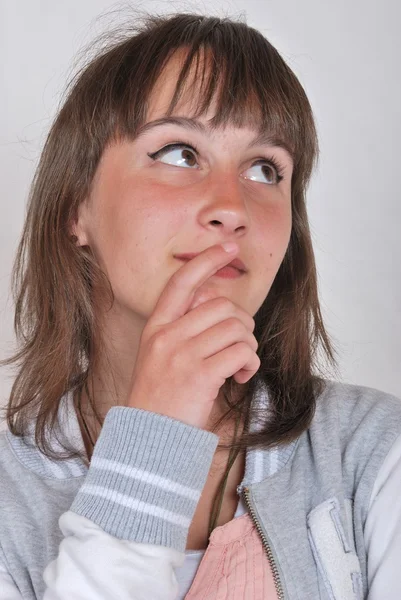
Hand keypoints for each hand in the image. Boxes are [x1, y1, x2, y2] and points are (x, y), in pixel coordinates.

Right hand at [126, 243, 259, 428]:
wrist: (149, 438)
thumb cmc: (161, 397)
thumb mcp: (160, 355)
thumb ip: (182, 329)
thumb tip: (219, 307)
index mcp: (156, 327)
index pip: (182, 282)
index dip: (207, 260)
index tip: (229, 248)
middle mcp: (167, 335)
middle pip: (222, 305)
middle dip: (242, 323)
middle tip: (239, 345)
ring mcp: (182, 355)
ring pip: (236, 328)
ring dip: (248, 346)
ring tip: (239, 365)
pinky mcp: (200, 376)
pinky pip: (241, 352)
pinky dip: (249, 363)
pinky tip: (239, 377)